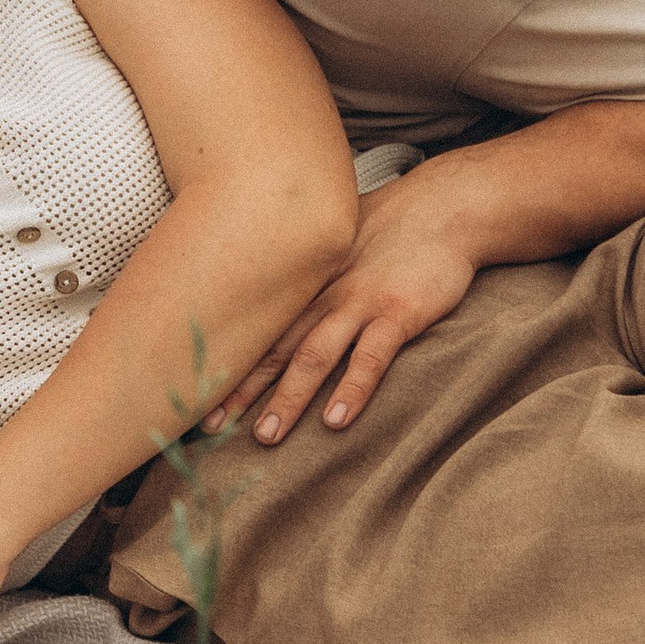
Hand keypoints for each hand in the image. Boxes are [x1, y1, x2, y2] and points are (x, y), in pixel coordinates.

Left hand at [200, 181, 478, 445]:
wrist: (446, 207)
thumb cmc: (390, 228)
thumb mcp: (337, 244)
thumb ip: (308, 273)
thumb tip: (274, 293)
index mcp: (307, 283)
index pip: (259, 329)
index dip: (228, 364)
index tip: (197, 396)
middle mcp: (324, 295)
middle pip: (275, 348)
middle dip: (241, 390)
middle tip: (211, 429)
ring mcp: (360, 303)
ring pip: (315, 355)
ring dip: (289, 397)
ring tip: (266, 436)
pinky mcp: (399, 312)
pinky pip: (372, 356)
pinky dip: (352, 389)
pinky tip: (336, 420)